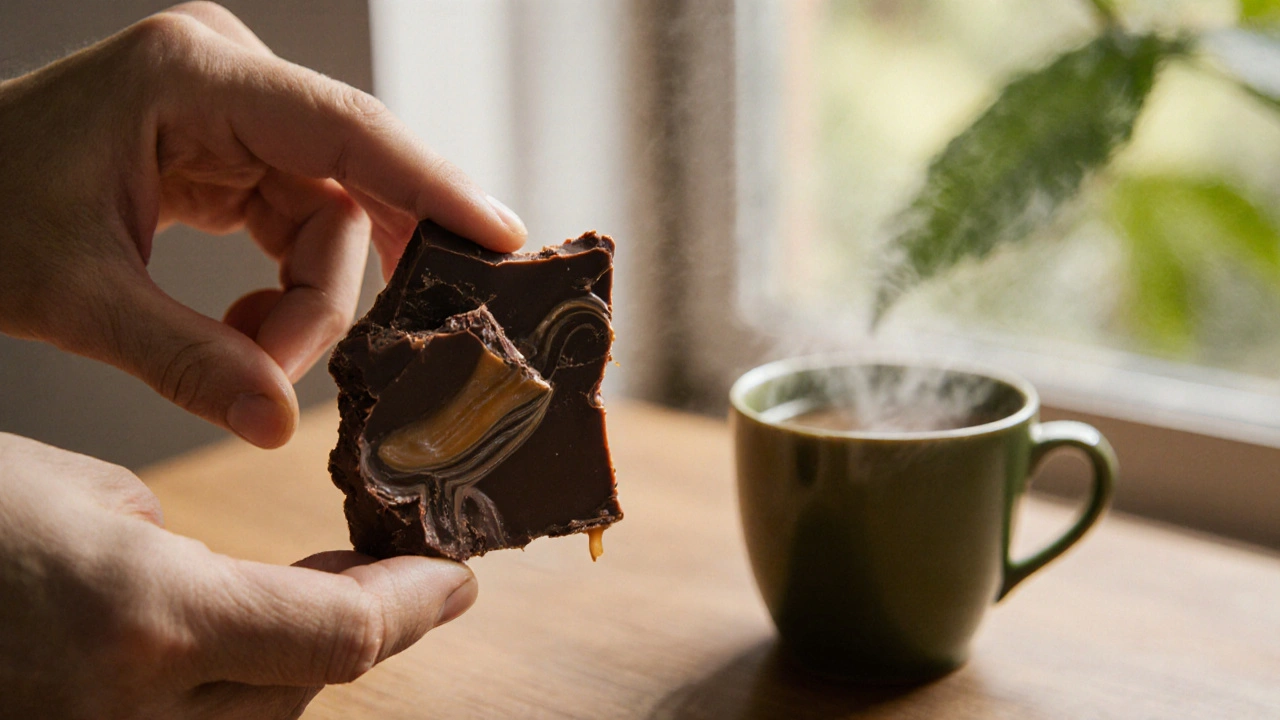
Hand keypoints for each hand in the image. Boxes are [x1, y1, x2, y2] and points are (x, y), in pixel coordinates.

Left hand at [0, 2, 526, 447]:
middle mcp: (229, 79)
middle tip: (322, 363)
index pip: (345, 129)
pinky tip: (245, 331)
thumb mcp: (75, 294)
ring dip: (307, 301)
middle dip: (338, 284)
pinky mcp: (232, 149)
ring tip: (250, 358)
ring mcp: (234, 112)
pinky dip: (288, 289)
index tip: (501, 238)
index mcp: (192, 76)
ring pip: (330, 216)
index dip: (431, 185)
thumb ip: (185, 360)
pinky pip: (300, 223)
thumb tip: (275, 425)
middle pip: (346, 184)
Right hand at [0, 432, 477, 718]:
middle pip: (310, 682)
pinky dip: (236, 685)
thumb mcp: (90, 497)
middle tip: (400, 566)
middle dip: (367, 621)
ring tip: (324, 591)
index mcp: (147, 621)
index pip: (344, 637)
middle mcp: (128, 714)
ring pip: (257, 715)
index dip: (420, 604)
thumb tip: (261, 594)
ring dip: (301, 658)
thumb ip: (195, 560)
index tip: (462, 574)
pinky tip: (242, 635)